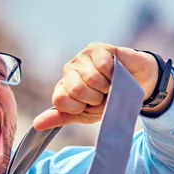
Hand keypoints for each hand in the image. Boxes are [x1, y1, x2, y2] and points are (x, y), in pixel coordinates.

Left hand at [33, 42, 160, 129]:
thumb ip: (61, 118)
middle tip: (102, 95)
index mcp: (63, 88)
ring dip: (107, 87)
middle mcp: (69, 71)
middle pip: (75, 90)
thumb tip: (36, 125)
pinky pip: (103, 65)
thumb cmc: (109, 100)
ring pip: (91, 78)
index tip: (89, 106)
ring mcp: (82, 58)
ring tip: (110, 85)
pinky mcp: (97, 48)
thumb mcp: (85, 114)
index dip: (79, 108)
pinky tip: (116, 73)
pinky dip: (114, 75)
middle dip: (95, 98)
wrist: (137, 85)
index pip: (59, 101)